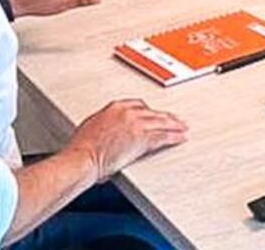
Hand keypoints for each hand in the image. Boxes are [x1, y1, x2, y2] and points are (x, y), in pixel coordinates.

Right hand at [66, 99, 188, 181]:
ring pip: (162, 122)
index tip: (154, 115)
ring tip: (183, 128)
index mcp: (115, 107)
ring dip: (175, 125)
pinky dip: (174, 137)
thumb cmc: (81, 148)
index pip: (139, 105)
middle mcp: (128, 112)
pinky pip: (163, 136)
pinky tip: (181, 138)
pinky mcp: (142, 138)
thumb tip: (109, 130)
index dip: (149, 112)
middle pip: (153, 112)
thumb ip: (106, 124)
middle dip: (165, 117)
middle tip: (175, 120)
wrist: (82, 158)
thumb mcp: (92, 126)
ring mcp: (136, 124)